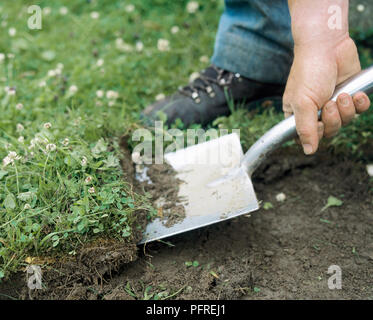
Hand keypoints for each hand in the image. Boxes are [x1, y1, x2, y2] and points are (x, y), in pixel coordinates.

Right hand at [284, 0, 369, 154]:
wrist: (328, 45)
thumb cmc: (308, 71)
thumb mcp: (302, 103)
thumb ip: (305, 128)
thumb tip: (308, 151)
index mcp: (297, 114)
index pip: (306, 137)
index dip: (316, 135)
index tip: (319, 124)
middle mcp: (315, 111)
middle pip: (329, 132)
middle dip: (333, 120)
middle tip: (330, 104)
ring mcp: (333, 103)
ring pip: (345, 122)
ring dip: (346, 111)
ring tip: (343, 94)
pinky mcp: (349, 95)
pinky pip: (359, 111)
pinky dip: (360, 104)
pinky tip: (356, 94)